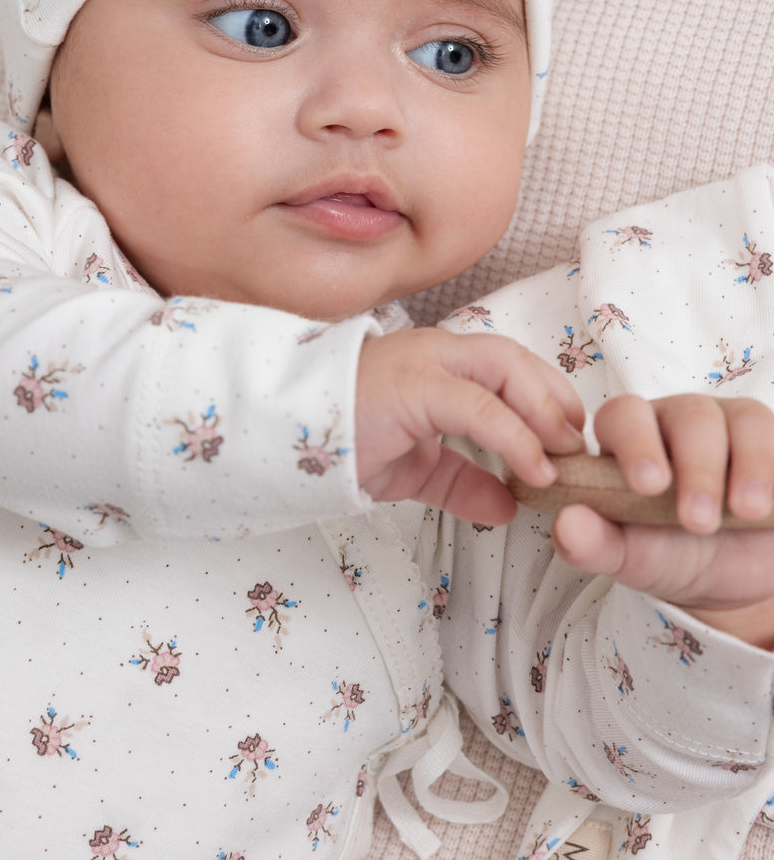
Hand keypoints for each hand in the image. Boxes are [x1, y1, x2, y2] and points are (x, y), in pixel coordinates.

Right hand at [355, 329, 584, 523]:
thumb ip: (462, 480)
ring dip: (543, 413)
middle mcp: (436, 353)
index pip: (508, 365)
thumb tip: (508, 506)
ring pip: (504, 370)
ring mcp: (424, 364)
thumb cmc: (340, 440)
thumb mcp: (414, 468)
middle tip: (577, 449)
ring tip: (563, 457)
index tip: (568, 440)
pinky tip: (533, 469)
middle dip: (555, 400)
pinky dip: (514, 437)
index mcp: (439, 365)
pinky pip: (478, 407)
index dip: (547, 397)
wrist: (282, 433)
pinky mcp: (413, 386)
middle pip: (515, 360)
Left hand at [551, 394, 773, 647]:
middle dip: (696, 467)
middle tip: (697, 520)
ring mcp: (733, 426)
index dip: (636, 443)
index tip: (648, 485)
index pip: (625, 415)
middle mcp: (680, 421)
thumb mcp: (629, 558)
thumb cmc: (664, 555)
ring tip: (746, 511)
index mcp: (630, 436)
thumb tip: (566, 522)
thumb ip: (593, 542)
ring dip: (748, 464)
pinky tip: (773, 504)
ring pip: (745, 419)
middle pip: (690, 416)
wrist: (726, 579)